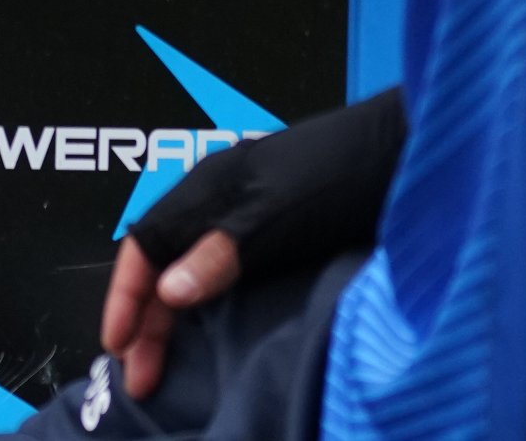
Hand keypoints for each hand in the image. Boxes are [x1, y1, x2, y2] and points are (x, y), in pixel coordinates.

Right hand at [98, 88, 406, 397]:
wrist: (406, 150)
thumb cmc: (344, 172)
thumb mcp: (277, 217)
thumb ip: (221, 253)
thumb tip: (168, 293)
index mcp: (209, 185)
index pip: (144, 243)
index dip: (126, 296)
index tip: (119, 344)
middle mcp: (221, 197)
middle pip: (164, 261)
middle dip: (146, 319)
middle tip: (141, 374)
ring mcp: (250, 212)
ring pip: (190, 268)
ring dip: (173, 316)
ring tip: (164, 364)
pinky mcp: (279, 231)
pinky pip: (223, 271)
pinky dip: (207, 306)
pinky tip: (213, 332)